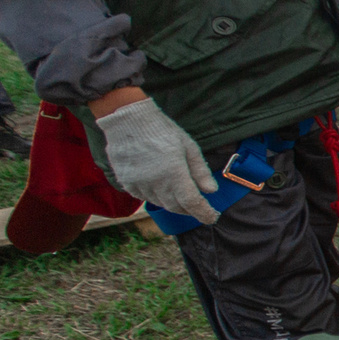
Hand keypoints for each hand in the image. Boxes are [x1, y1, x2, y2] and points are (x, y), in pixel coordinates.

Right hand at [95, 96, 218, 223]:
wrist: (128, 121)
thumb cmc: (163, 130)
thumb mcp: (189, 147)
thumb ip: (200, 171)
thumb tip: (211, 191)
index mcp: (174, 173)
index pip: (192, 203)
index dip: (204, 213)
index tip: (212, 218)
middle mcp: (155, 183)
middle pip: (176, 207)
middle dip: (190, 210)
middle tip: (200, 207)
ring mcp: (139, 184)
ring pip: (161, 203)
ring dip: (173, 204)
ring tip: (181, 196)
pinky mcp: (126, 183)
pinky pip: (145, 197)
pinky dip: (156, 197)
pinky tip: (162, 188)